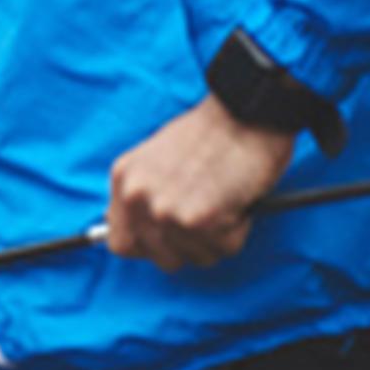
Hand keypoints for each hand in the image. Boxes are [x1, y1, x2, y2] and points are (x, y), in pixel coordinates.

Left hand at [105, 94, 297, 271]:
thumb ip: (146, 195)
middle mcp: (137, 197)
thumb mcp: (158, 159)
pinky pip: (224, 248)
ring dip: (217, 238)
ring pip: (195, 257)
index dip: (150, 246)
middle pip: (160, 258)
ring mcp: (165, 211)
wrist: (248, 111)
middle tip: (208, 221)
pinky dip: (238, 231)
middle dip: (189, 247)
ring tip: (224, 202)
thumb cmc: (213, 133)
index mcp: (124, 179)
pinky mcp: (198, 220)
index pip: (121, 242)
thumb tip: (144, 231)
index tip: (171, 238)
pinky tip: (237, 200)